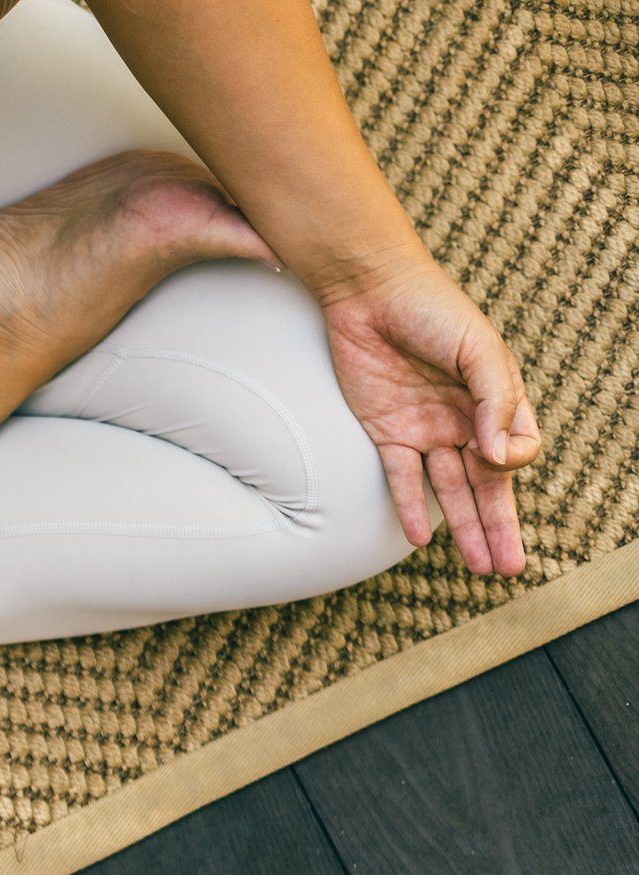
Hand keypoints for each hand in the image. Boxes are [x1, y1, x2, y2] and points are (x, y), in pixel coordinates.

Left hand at [317, 255, 541, 576]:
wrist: (369, 292)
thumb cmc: (433, 310)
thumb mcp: (477, 349)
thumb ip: (495, 400)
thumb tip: (499, 457)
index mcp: (496, 400)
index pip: (517, 451)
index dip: (510, 464)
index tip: (495, 459)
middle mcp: (464, 420)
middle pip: (487, 485)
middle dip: (499, 528)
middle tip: (508, 570)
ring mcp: (426, 429)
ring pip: (449, 490)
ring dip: (464, 529)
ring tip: (478, 569)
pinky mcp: (386, 432)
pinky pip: (401, 478)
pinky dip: (410, 507)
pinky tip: (418, 539)